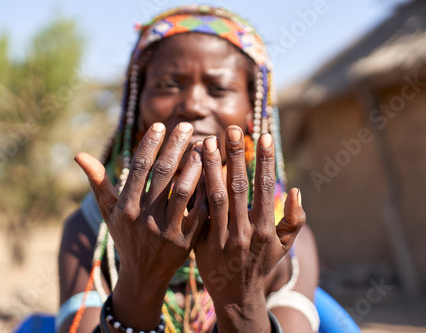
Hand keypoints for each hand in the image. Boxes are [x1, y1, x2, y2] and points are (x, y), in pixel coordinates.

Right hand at [74, 122, 207, 329]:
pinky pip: (200, 210)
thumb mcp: (109, 212)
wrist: (144, 275)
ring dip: (194, 165)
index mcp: (126, 209)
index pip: (139, 169)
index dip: (150, 145)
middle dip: (175, 146)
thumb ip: (98, 181)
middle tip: (185, 126)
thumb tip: (79, 154)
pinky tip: (212, 171)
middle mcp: (145, 219)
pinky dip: (206, 190)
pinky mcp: (187, 241)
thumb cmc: (125, 236)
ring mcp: (167, 231)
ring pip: (184, 191)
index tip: (160, 126)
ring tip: (201, 145)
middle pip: (163, 174)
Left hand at [195, 126, 305, 331]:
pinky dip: (196, 190)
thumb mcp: (284, 247)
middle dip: (235, 156)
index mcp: (266, 228)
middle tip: (231, 129)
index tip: (262, 136)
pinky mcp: (203, 241)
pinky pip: (198, 212)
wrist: (235, 294)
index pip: (265, 187)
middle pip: (238, 186)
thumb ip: (294, 221)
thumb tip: (297, 191)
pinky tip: (191, 168)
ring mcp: (222, 237)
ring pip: (215, 196)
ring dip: (211, 168)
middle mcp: (244, 231)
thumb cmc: (261, 264)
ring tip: (207, 142)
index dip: (264, 161)